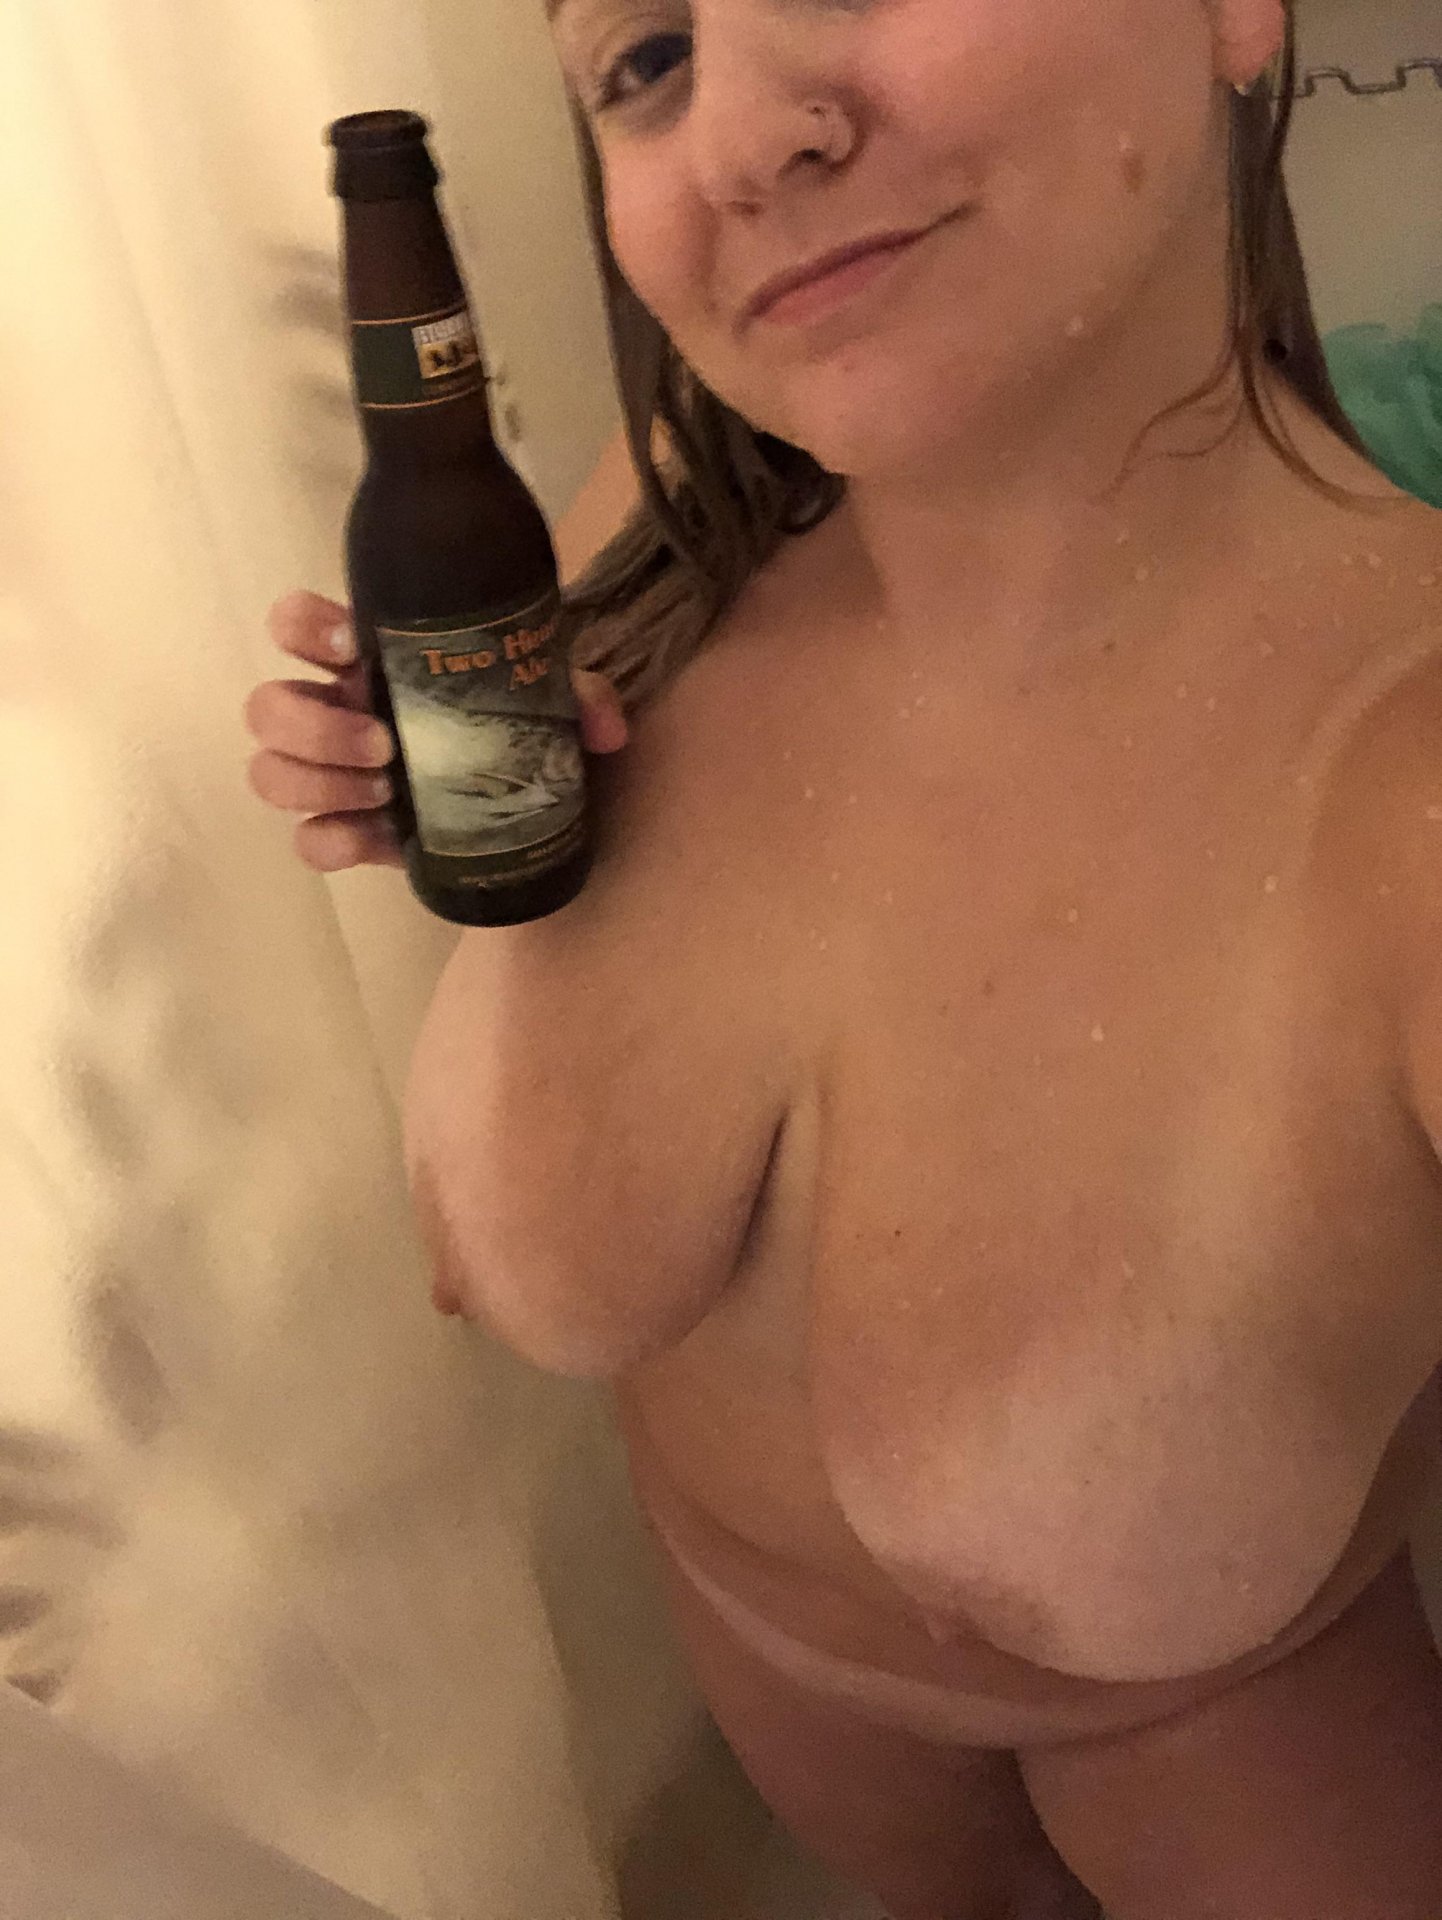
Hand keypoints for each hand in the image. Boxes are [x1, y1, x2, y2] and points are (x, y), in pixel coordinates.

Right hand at [245, 590, 629, 874]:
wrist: (536, 808)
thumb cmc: (523, 729)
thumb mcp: (554, 700)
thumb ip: (579, 698)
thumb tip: (605, 727)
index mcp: (369, 660)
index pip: (297, 624)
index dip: (302, 627)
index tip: (350, 646)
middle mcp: (336, 712)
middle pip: (267, 707)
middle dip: (314, 727)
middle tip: (386, 743)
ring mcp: (335, 776)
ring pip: (270, 772)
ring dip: (318, 780)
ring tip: (386, 789)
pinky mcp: (352, 833)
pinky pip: (308, 840)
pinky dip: (332, 839)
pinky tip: (378, 836)